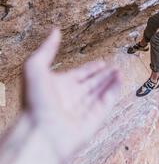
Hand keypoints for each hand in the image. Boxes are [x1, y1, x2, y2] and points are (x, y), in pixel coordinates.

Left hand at [24, 29, 120, 160]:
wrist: (39, 133)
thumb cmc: (33, 102)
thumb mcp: (35, 67)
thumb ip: (47, 48)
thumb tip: (54, 30)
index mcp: (58, 87)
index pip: (79, 75)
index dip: (90, 68)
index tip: (101, 62)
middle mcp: (71, 99)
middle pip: (91, 84)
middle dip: (103, 75)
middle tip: (115, 66)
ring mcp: (82, 111)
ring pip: (100, 92)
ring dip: (110, 81)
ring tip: (120, 70)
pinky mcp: (92, 121)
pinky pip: (106, 103)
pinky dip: (114, 91)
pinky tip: (120, 79)